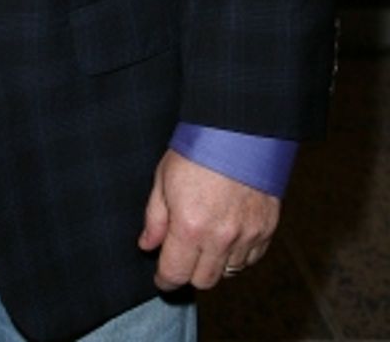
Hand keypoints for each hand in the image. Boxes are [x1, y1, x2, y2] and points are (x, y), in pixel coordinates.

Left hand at [139, 150, 278, 290]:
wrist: (239, 131)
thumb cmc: (197, 149)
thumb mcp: (163, 178)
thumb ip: (154, 218)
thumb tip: (147, 245)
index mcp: (190, 226)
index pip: (175, 273)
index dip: (165, 278)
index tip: (162, 276)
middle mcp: (220, 238)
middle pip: (203, 281)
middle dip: (189, 272)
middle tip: (183, 255)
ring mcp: (247, 236)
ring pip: (228, 272)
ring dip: (215, 263)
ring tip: (206, 239)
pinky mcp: (267, 230)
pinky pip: (251, 259)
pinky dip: (238, 254)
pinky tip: (228, 234)